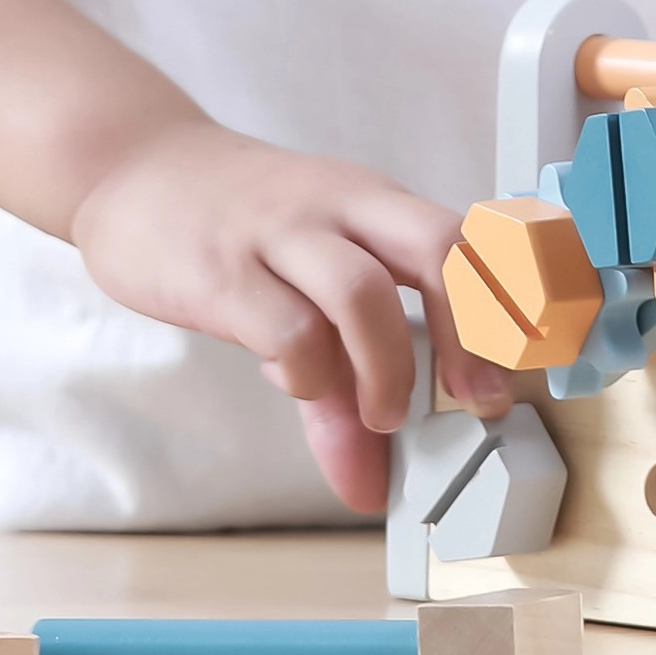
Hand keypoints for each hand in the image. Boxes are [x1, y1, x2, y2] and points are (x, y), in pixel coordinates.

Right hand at [69, 118, 515, 512]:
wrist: (132, 168)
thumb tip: (366, 486)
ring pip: (363, 293)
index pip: (466, 236)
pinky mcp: (220, 270)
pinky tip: (295, 381)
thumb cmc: (233, 227)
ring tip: (377, 414)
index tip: (522, 367)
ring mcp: (278, 233)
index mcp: (371, 202)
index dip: (509, 300)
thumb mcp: (297, 288)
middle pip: (437, 246)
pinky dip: (306, 374)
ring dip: (386, 371)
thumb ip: (337, 386)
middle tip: (475, 402)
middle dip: (472, 333)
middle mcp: (337, 206)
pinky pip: (286, 329)